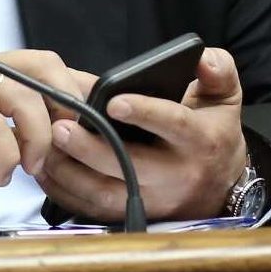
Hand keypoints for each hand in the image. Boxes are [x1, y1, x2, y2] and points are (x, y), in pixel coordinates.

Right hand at [0, 50, 82, 189]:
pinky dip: (5, 155)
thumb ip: (20, 129)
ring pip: (23, 96)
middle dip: (68, 107)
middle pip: (46, 67)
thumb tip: (67, 141)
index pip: (52, 65)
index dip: (81, 90)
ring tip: (30, 167)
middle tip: (65, 143)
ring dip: (37, 138)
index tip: (95, 124)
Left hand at [37, 47, 245, 221]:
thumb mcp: (225, 97)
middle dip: (93, 149)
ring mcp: (155, 199)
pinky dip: (68, 193)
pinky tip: (47, 171)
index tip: (114, 101)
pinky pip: (96, 209)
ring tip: (46, 146)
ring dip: (72, 173)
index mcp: (200, 140)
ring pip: (108, 193)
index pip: (174, 124)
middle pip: (132, 166)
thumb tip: (202, 57)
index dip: (144, 112)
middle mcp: (178, 175)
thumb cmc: (213, 131)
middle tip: (60, 127)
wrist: (221, 184)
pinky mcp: (136, 214)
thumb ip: (217, 71)